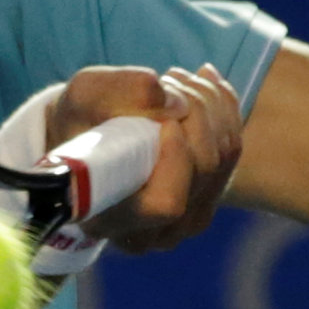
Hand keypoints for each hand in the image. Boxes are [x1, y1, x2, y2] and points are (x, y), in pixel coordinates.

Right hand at [45, 64, 242, 255]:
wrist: (84, 140)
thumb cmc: (77, 122)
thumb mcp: (82, 98)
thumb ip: (118, 93)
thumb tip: (175, 102)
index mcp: (111, 217)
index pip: (167, 202)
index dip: (176, 157)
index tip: (163, 117)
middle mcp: (153, 231)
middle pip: (203, 170)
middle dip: (195, 110)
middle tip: (169, 78)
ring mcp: (185, 221)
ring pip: (223, 158)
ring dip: (210, 104)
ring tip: (179, 77)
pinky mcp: (206, 199)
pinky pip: (231, 152)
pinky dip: (224, 110)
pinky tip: (206, 81)